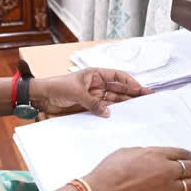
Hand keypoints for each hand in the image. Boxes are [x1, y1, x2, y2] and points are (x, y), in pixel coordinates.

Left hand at [30, 68, 151, 116]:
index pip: (117, 76)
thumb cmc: (57, 87)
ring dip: (125, 104)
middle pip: (119, 89)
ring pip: (114, 100)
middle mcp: (97, 84)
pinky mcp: (89, 106)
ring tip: (140, 109)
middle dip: (133, 93)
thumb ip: (93, 103)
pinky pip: (104, 109)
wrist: (42, 97)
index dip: (130, 82)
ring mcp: (94, 96)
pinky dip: (113, 112)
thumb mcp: (76, 93)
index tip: (141, 89)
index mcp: (95, 74)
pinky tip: (123, 116)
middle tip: (148, 99)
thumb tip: (108, 113)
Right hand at [83, 147, 190, 190]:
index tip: (190, 157)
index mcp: (155, 154)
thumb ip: (143, 153)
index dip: (188, 155)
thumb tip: (150, 156)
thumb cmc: (109, 172)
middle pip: (190, 168)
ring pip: (190, 184)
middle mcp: (165, 169)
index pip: (181, 153)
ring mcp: (166, 187)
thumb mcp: (125, 152)